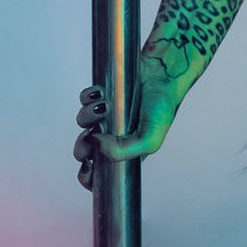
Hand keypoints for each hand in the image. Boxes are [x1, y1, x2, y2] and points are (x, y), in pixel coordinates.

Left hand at [72, 60, 183, 190]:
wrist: (163, 72)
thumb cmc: (163, 106)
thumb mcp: (150, 140)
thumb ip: (124, 151)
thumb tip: (96, 144)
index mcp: (125, 152)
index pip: (100, 173)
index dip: (88, 175)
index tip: (86, 167)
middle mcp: (113, 136)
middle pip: (85, 149)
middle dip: (82, 145)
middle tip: (91, 135)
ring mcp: (106, 116)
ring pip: (83, 121)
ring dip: (88, 115)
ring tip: (106, 107)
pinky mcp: (102, 95)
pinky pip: (85, 98)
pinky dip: (89, 96)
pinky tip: (102, 94)